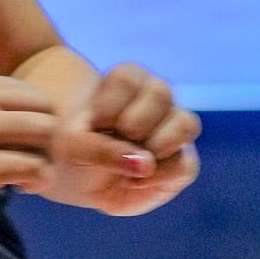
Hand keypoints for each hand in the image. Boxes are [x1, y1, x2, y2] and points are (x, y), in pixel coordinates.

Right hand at [0, 70, 60, 221]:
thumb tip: (28, 130)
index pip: (36, 95)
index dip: (43, 121)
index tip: (27, 145)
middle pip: (47, 111)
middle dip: (51, 140)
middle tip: (35, 162)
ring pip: (44, 135)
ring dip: (48, 160)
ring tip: (31, 178)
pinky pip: (28, 167)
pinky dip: (38, 179)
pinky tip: (22, 188)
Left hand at [44, 63, 200, 215]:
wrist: (80, 182)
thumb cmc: (74, 151)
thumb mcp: (73, 148)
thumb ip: (101, 149)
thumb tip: (146, 163)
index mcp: (125, 83)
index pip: (129, 76)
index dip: (112, 103)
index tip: (95, 124)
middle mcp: (155, 100)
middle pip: (162, 93)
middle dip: (136, 121)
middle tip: (118, 137)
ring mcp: (173, 130)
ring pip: (185, 123)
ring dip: (157, 144)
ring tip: (130, 162)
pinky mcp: (182, 162)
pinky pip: (186, 163)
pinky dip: (161, 175)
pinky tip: (136, 181)